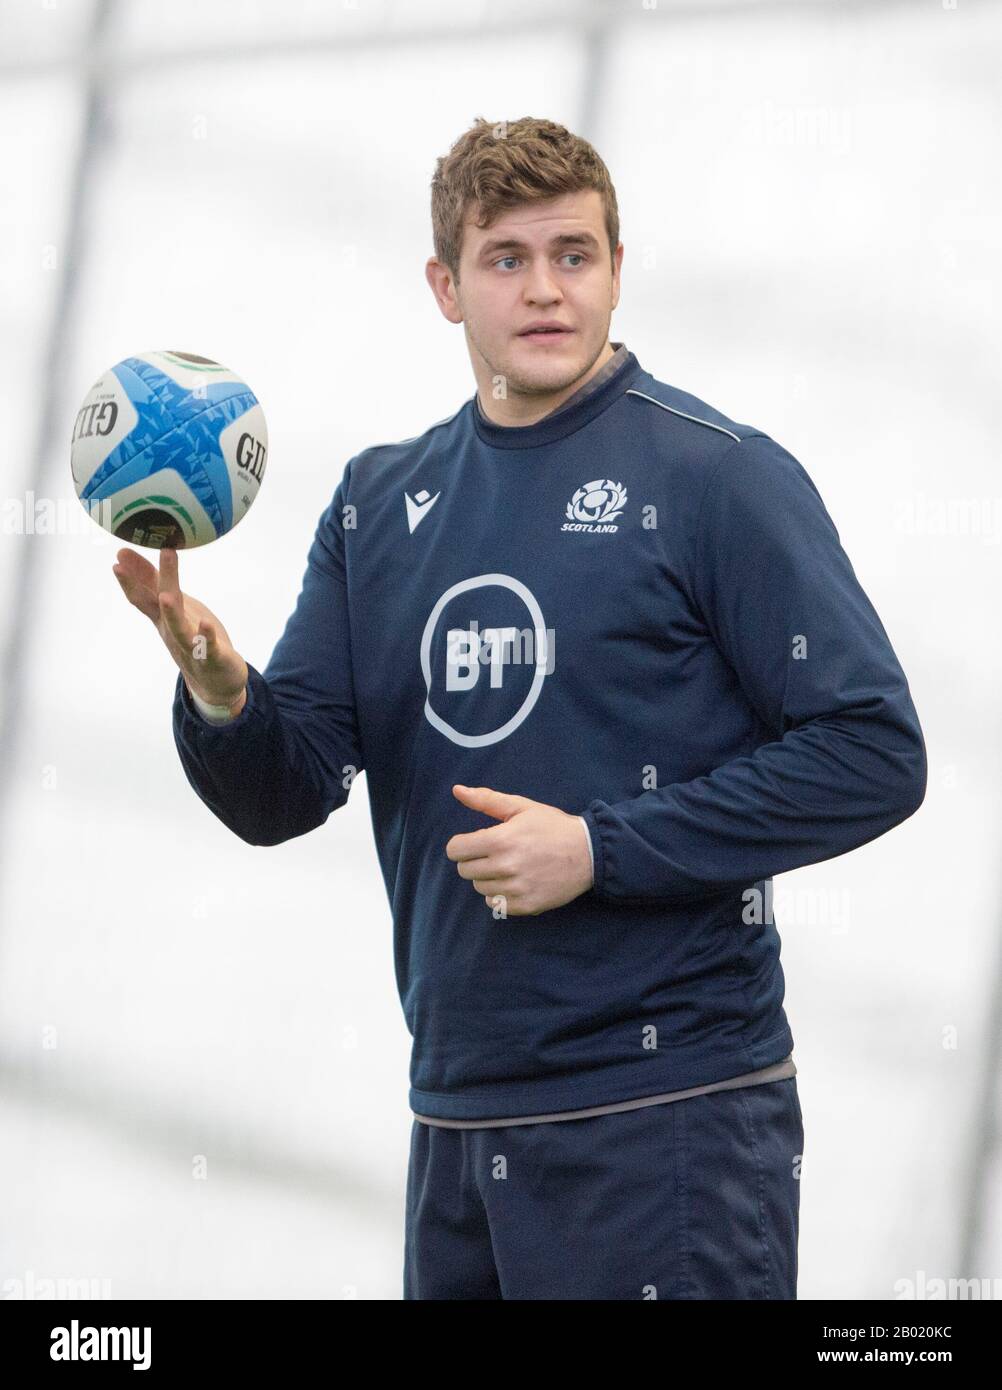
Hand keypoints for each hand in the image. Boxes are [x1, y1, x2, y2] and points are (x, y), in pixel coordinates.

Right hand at [112, 546, 247, 711]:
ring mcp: (191, 644)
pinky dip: (206, 636)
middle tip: (128, 561)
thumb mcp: (173, 608)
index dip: (131, 577)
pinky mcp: (213, 657)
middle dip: (145, 582)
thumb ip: (153, 582)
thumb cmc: (193, 637)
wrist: (215, 681)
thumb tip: (127, 555)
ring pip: (178, 628)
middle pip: (159, 604)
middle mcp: (172, 630)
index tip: (120, 552)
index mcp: (164, 618)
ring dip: (172, 613)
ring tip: (166, 596)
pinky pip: (208, 646)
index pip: (143, 596)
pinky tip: (206, 624)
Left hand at [445, 784, 593, 916]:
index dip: (462, 844)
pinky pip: (495, 904)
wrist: (589, 853)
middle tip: (496, 853)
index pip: (456, 850)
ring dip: (489, 877)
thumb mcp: (521, 807)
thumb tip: (457, 790)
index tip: (476, 842)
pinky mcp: (526, 906)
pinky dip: (501, 894)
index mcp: (500, 840)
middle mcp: (505, 867)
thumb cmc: (552, 827)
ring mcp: (516, 889)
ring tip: (510, 866)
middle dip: (475, 860)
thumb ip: (486, 800)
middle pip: (465, 870)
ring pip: (479, 888)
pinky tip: (517, 881)